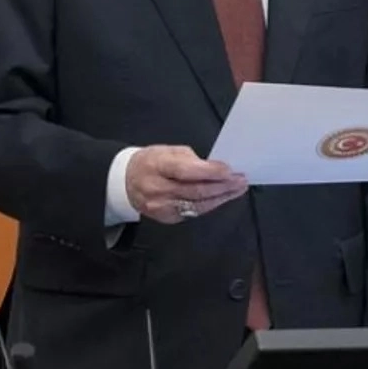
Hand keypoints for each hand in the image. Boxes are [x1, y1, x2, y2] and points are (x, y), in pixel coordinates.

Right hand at [125, 146, 247, 224]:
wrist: (127, 182)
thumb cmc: (151, 162)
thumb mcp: (167, 150)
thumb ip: (190, 159)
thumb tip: (214, 168)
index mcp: (157, 166)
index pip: (186, 171)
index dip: (210, 172)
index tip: (229, 170)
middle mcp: (158, 188)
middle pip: (195, 191)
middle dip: (222, 186)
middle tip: (240, 181)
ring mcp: (161, 206)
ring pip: (197, 205)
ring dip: (221, 198)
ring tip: (236, 190)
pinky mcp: (167, 218)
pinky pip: (193, 212)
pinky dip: (210, 205)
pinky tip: (221, 198)